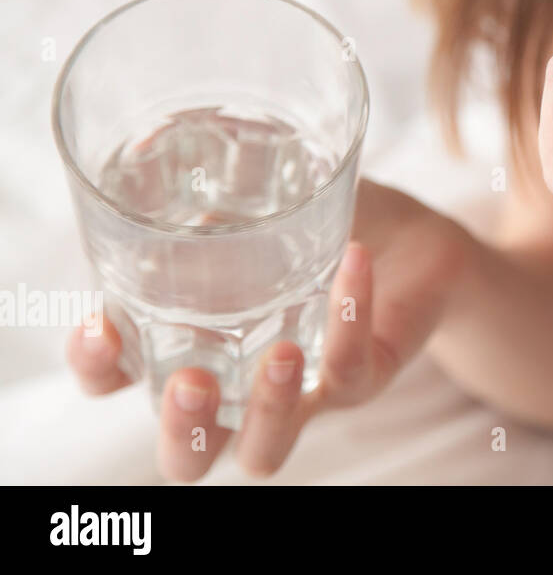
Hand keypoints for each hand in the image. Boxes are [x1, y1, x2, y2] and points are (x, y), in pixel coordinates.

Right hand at [66, 177, 472, 480]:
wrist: (416, 241)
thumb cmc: (326, 222)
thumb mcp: (269, 187)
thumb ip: (216, 166)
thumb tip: (158, 135)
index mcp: (187, 338)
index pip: (117, 377)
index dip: (99, 366)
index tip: (103, 327)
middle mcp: (235, 381)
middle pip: (184, 454)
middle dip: (180, 432)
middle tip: (191, 383)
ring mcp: (298, 391)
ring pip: (265, 450)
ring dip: (266, 411)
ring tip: (279, 353)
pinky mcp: (360, 379)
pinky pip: (350, 370)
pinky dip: (349, 318)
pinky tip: (353, 262)